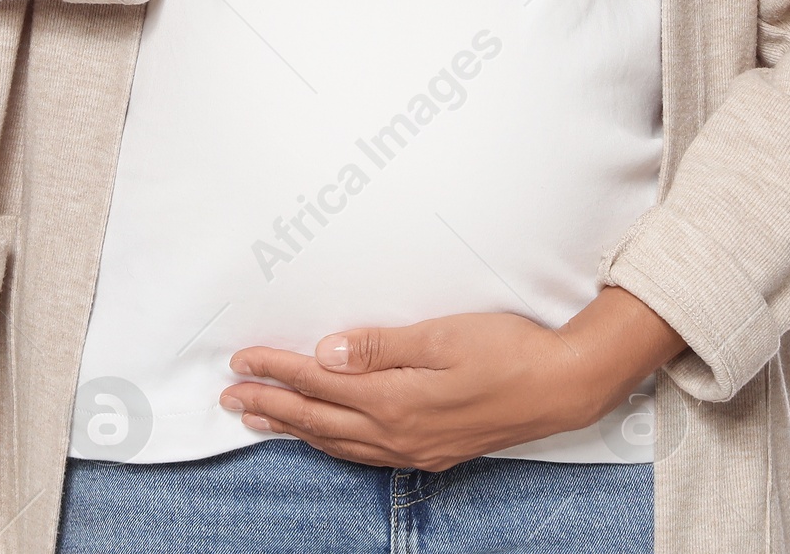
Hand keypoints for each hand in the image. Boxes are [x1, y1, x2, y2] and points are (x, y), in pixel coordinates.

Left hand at [217, 289, 683, 470]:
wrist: (560, 387)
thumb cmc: (507, 350)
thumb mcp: (444, 335)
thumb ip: (382, 346)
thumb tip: (326, 352)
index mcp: (396, 400)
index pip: (319, 383)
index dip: (276, 371)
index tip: (241, 360)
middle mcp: (397, 433)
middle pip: (317, 421)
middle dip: (270, 406)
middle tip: (229, 398)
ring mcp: (414, 448)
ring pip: (336, 442)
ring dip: (293, 429)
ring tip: (259, 418)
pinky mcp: (430, 452)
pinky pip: (362, 453)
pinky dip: (330, 443)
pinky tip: (323, 437)